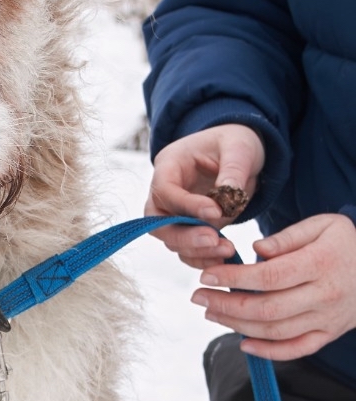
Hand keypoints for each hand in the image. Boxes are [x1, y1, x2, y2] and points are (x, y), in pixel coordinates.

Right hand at [144, 124, 264, 268]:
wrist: (242, 154)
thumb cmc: (236, 143)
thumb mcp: (240, 148)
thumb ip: (233, 171)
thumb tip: (226, 199)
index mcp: (169, 164)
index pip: (165, 191)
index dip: (186, 205)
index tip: (216, 212)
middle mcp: (165, 191)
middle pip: (157, 222)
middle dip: (184, 236)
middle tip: (214, 240)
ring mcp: (174, 213)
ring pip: (172, 240)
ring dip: (197, 250)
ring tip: (228, 249)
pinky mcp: (188, 228)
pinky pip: (187, 250)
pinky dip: (203, 258)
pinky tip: (223, 258)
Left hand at [190, 213, 355, 359]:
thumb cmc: (346, 243)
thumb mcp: (325, 225)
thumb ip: (289, 236)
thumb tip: (257, 249)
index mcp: (322, 263)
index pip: (270, 276)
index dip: (234, 277)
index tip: (206, 275)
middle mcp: (325, 295)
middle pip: (267, 308)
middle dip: (226, 304)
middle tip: (198, 296)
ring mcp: (327, 319)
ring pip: (276, 331)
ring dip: (237, 325)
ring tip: (211, 312)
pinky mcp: (328, 334)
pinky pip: (296, 349)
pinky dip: (268, 352)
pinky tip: (242, 343)